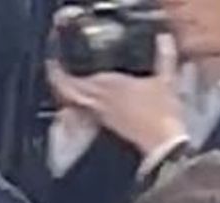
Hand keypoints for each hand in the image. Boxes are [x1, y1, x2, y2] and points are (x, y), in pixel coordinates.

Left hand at [46, 34, 184, 154]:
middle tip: (57, 69)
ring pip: (75, 103)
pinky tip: (92, 102)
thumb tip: (164, 38)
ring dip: (70, 93)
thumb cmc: (162, 113)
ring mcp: (102, 116)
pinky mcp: (109, 127)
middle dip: (59, 81)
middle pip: (67, 92)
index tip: (53, 60)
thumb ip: (164, 57)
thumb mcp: (166, 81)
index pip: (70, 79)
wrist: (164, 146)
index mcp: (107, 85)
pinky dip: (83, 105)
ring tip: (72, 83)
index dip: (56, 70)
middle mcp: (99, 101)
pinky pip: (87, 113)